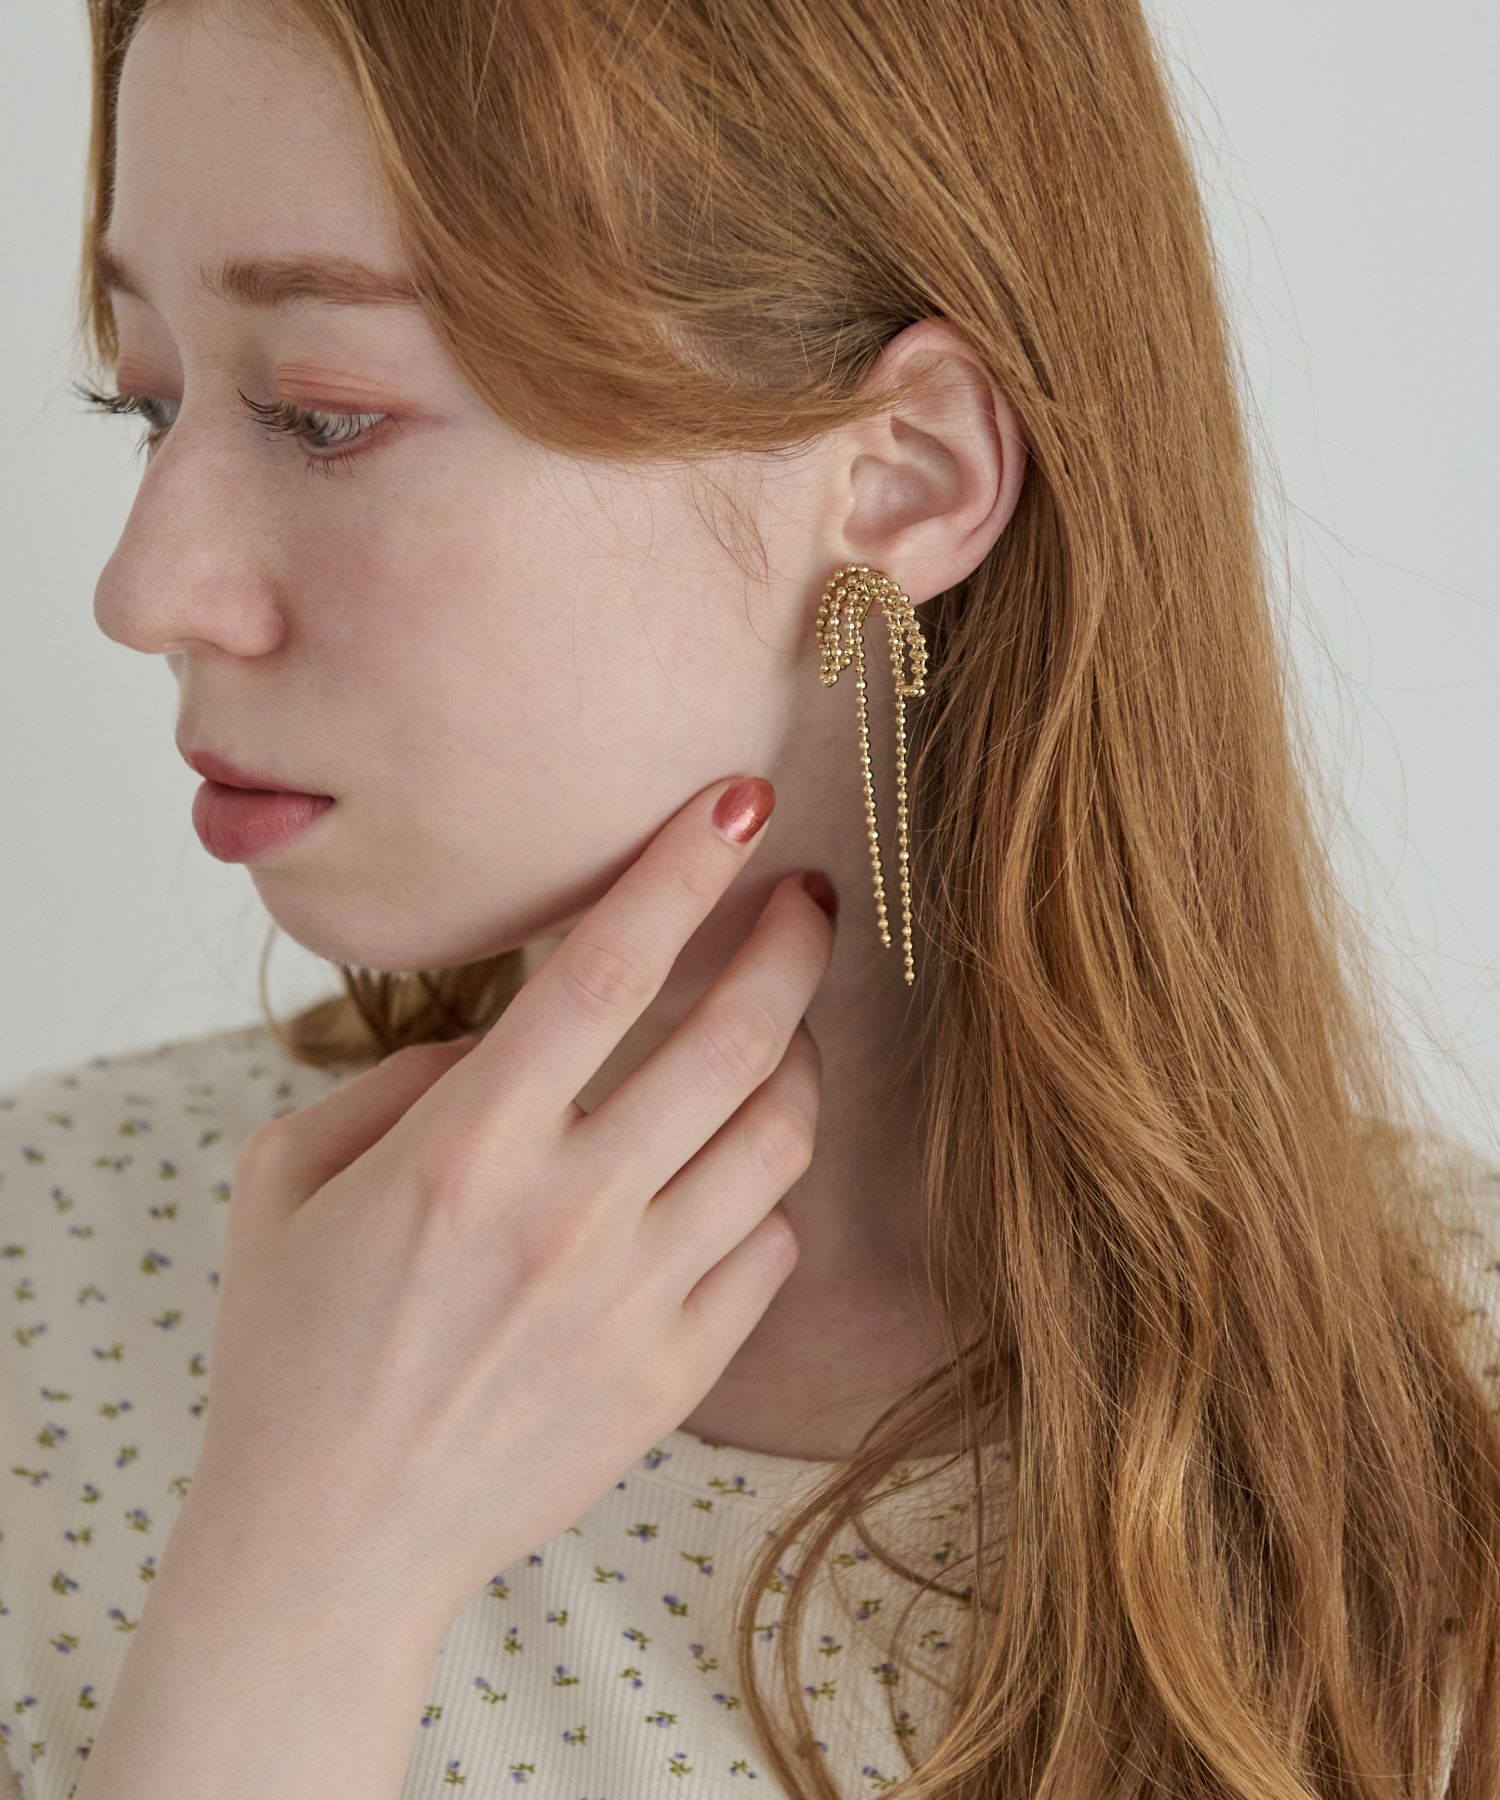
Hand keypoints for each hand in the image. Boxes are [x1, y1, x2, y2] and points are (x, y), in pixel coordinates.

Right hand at [171, 775, 833, 1638]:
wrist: (331, 1542)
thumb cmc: (292, 1348)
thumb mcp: (287, 1180)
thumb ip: (400, 1081)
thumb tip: (506, 1042)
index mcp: (466, 1149)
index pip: (604, 970)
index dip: (681, 868)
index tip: (738, 803)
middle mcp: (568, 1215)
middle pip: (734, 1040)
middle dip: (789, 944)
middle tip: (806, 900)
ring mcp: (635, 1301)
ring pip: (777, 1138)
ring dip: (794, 1059)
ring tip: (774, 1031)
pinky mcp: (675, 1377)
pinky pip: (769, 1247)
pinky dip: (761, 1192)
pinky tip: (726, 1177)